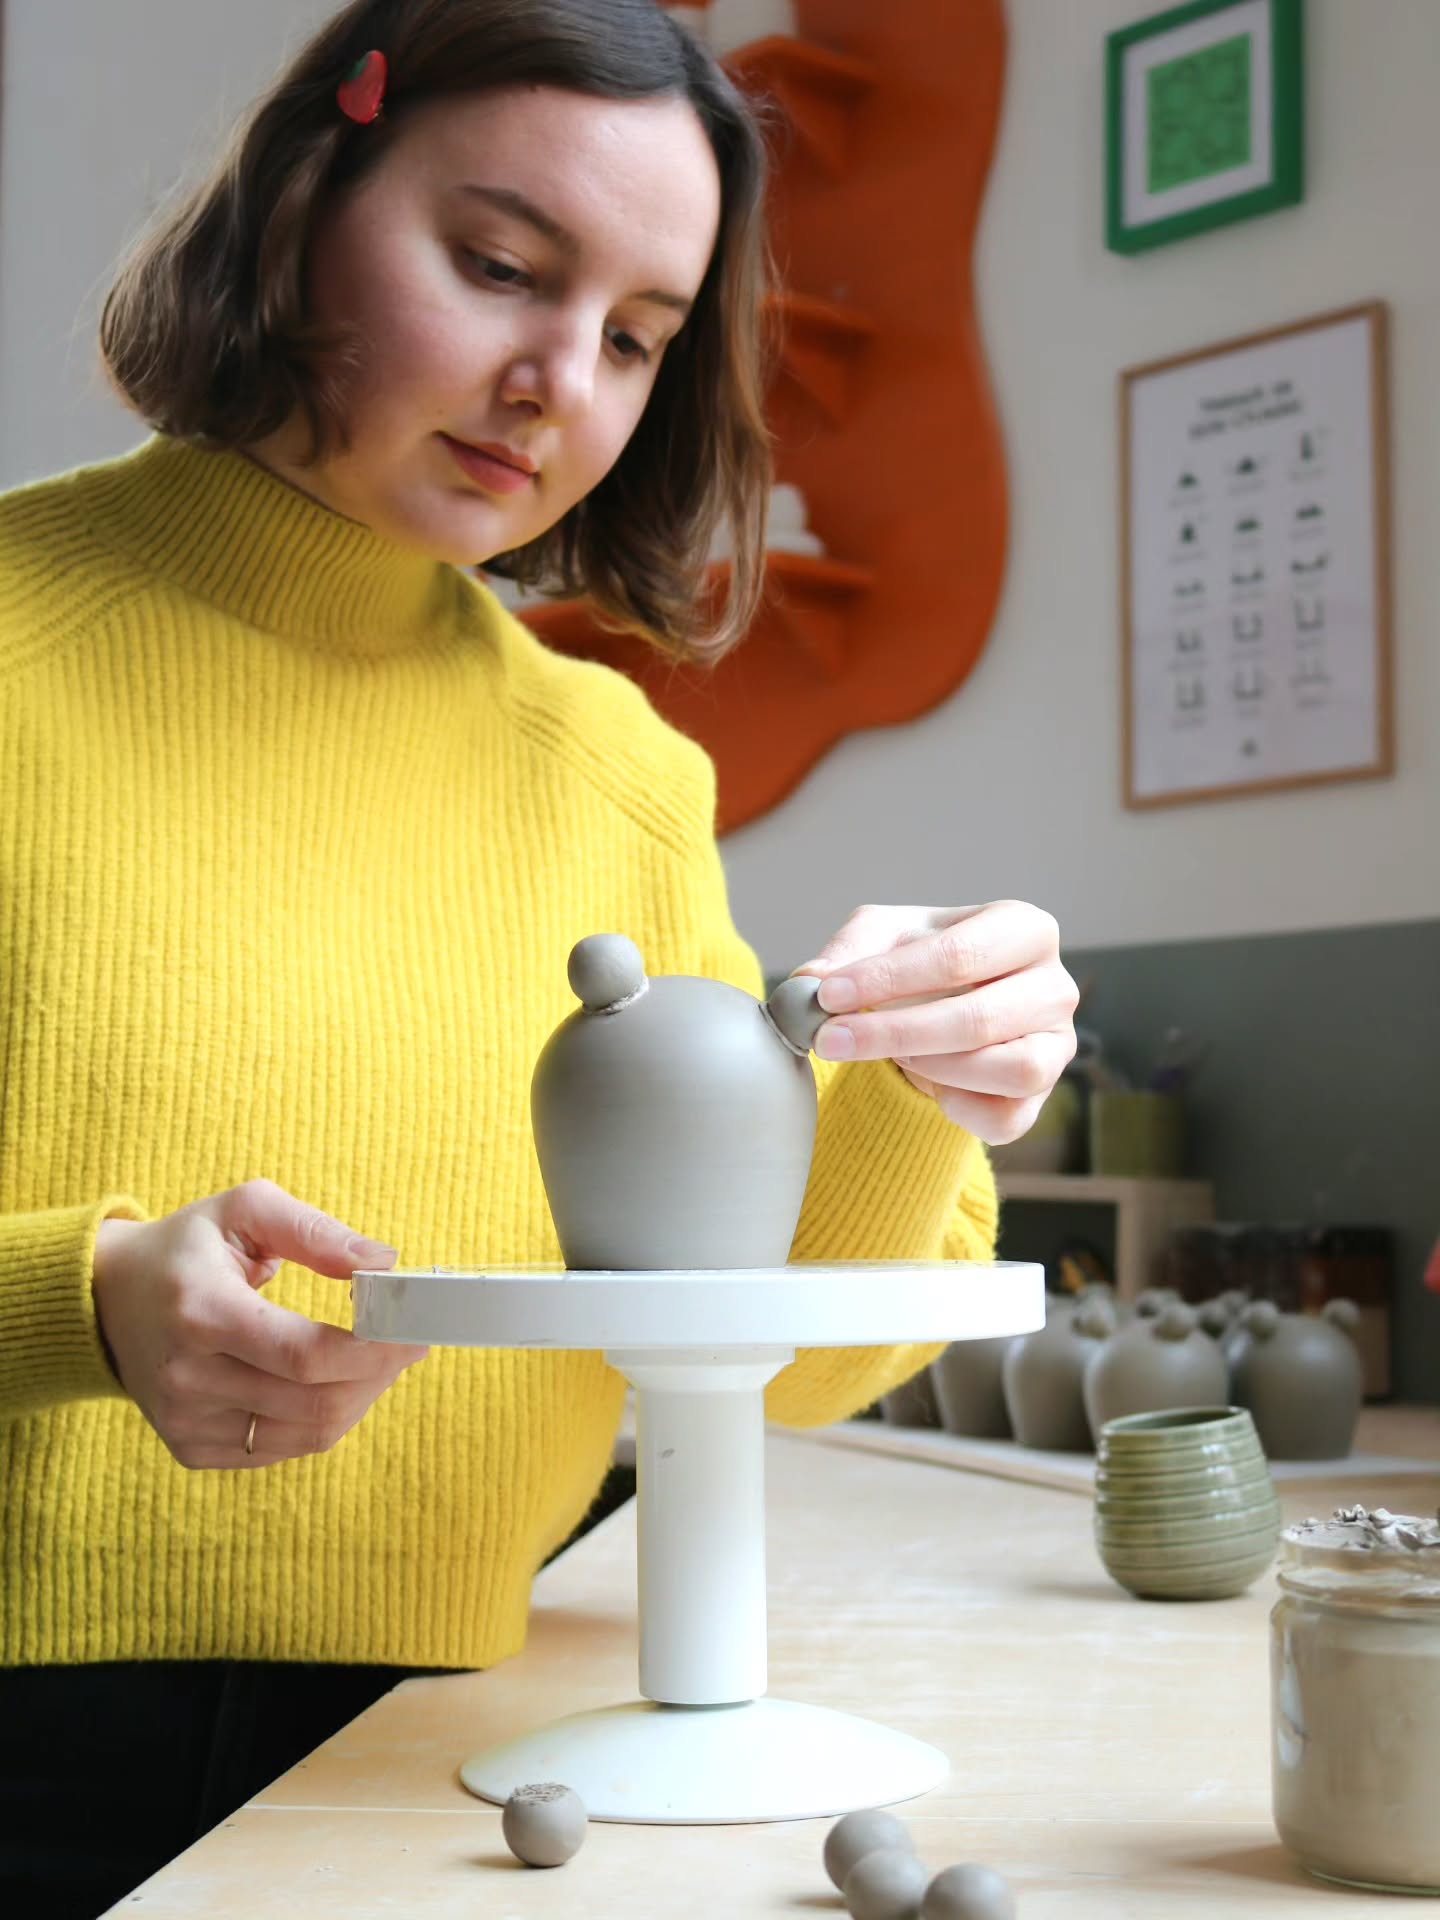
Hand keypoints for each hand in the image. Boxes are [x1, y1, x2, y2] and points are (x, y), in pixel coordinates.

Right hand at [91, 1178, 427, 1469]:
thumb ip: (315, 1231)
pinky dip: (323, 1418)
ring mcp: (186, 1421)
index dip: (373, 1349)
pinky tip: (331, 1382)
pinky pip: (283, 1447)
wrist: (107, 1299)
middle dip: (379, 1374)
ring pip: (308, 1433)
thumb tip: (383, 1264)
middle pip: (315, 1401)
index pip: (304, 1354)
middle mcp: (187, 1377)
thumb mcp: (245, 1209)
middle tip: (408, 1343)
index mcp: (201, 1311)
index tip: (414, 1331)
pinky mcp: (192, 1448)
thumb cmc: (187, 1247)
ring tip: (376, 1360)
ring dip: (360, 1399)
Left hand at [794, 902, 1078, 1144]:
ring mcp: (1057, 1045)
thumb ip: (848, 951)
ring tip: (888, 1055)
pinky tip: (925, 1085)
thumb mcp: (881, 936)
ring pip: (1011, 1070)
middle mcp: (1055, 986)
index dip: (889, 977)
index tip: (828, 994)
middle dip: (895, 1032)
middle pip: (981, 1018)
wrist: (941, 1004)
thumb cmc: (920, 960)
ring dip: (934, 1068)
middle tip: (831, 1038)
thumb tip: (811, 982)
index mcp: (1024, 929)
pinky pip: (1008, 1117)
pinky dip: (959, 1108)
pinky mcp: (1042, 1096)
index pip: (960, 955)